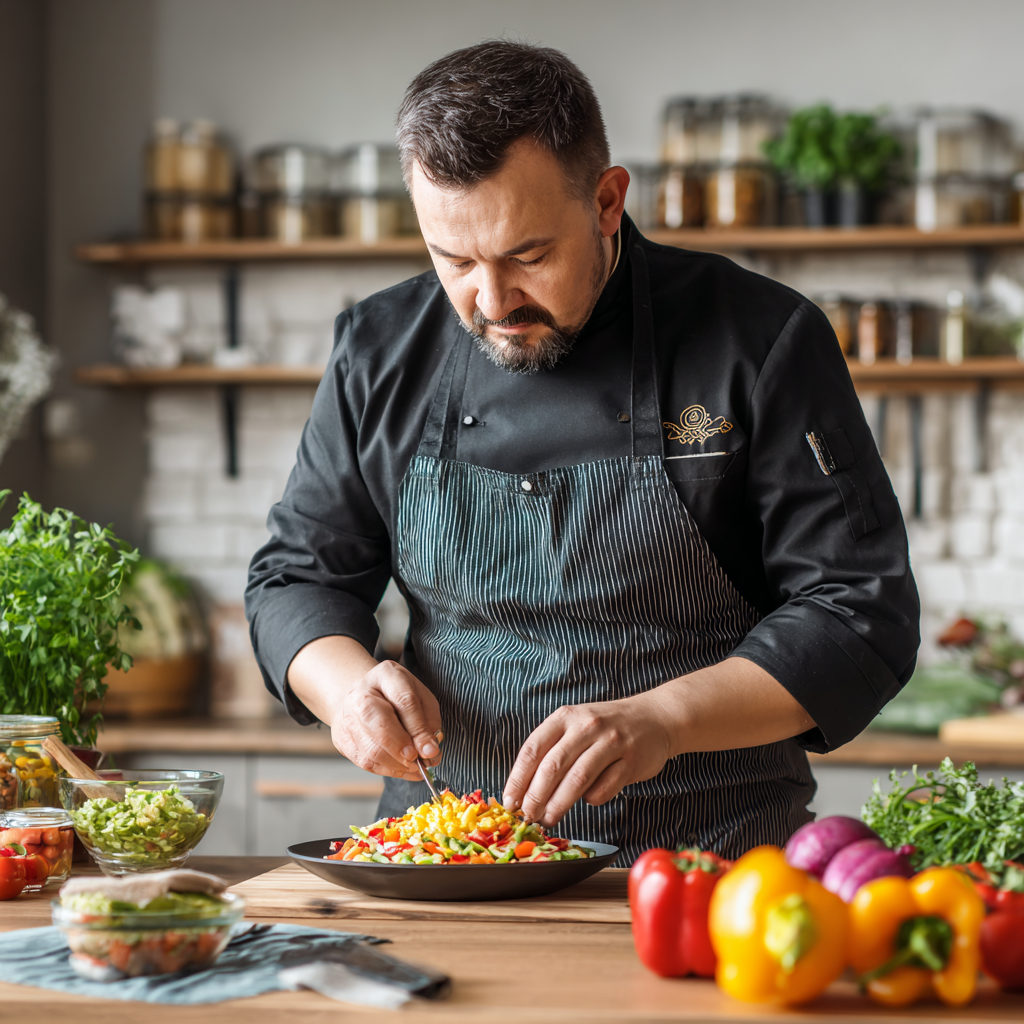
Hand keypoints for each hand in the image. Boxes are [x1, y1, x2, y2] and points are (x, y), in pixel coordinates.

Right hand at [328, 660, 443, 780]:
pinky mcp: (341, 738)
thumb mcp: (420, 697)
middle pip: (381, 725)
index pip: (404, 701)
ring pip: (371, 749)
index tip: (431, 750)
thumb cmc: (397, 697)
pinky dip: (387, 770)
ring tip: (415, 767)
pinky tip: (402, 770)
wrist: (362, 695)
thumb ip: (428, 722)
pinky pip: (364, 762)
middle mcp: (361, 693)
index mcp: (386, 675)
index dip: (419, 729)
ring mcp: (347, 716)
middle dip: (403, 748)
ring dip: (397, 765)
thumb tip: (430, 752)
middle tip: (418, 760)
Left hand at [502, 692, 672, 827]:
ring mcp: (611, 742)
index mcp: (565, 717)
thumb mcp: (575, 726)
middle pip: (552, 767)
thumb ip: (552, 750)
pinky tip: (589, 799)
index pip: (532, 750)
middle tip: (528, 816)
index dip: (518, 779)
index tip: (510, 802)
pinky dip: (592, 799)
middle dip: (535, 797)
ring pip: (577, 779)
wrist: (655, 718)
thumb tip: (524, 791)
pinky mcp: (631, 761)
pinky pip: (604, 788)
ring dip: (559, 804)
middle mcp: (586, 726)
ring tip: (549, 820)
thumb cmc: (606, 727)